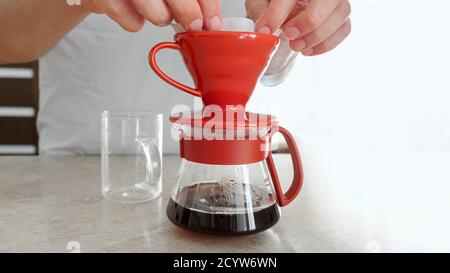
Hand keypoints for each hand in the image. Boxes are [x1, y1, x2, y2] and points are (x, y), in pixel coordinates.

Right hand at [82, 0, 222, 31]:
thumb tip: (210, 19)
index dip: (207, 4)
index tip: (212, 21)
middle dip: (187, 12)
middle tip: (192, 24)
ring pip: (155, 11)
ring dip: (160, 17)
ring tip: (157, 10)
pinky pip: (130, 21)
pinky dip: (135, 23)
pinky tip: (134, 12)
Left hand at [246, 0, 350, 55]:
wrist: (287, 10)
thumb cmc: (272, 3)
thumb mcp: (260, 3)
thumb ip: (260, 11)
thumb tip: (264, 30)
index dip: (276, 14)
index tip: (264, 31)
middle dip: (310, 21)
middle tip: (289, 35)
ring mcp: (335, 0)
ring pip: (341, 13)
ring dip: (318, 35)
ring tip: (296, 46)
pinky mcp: (341, 16)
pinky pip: (345, 28)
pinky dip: (327, 44)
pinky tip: (308, 50)